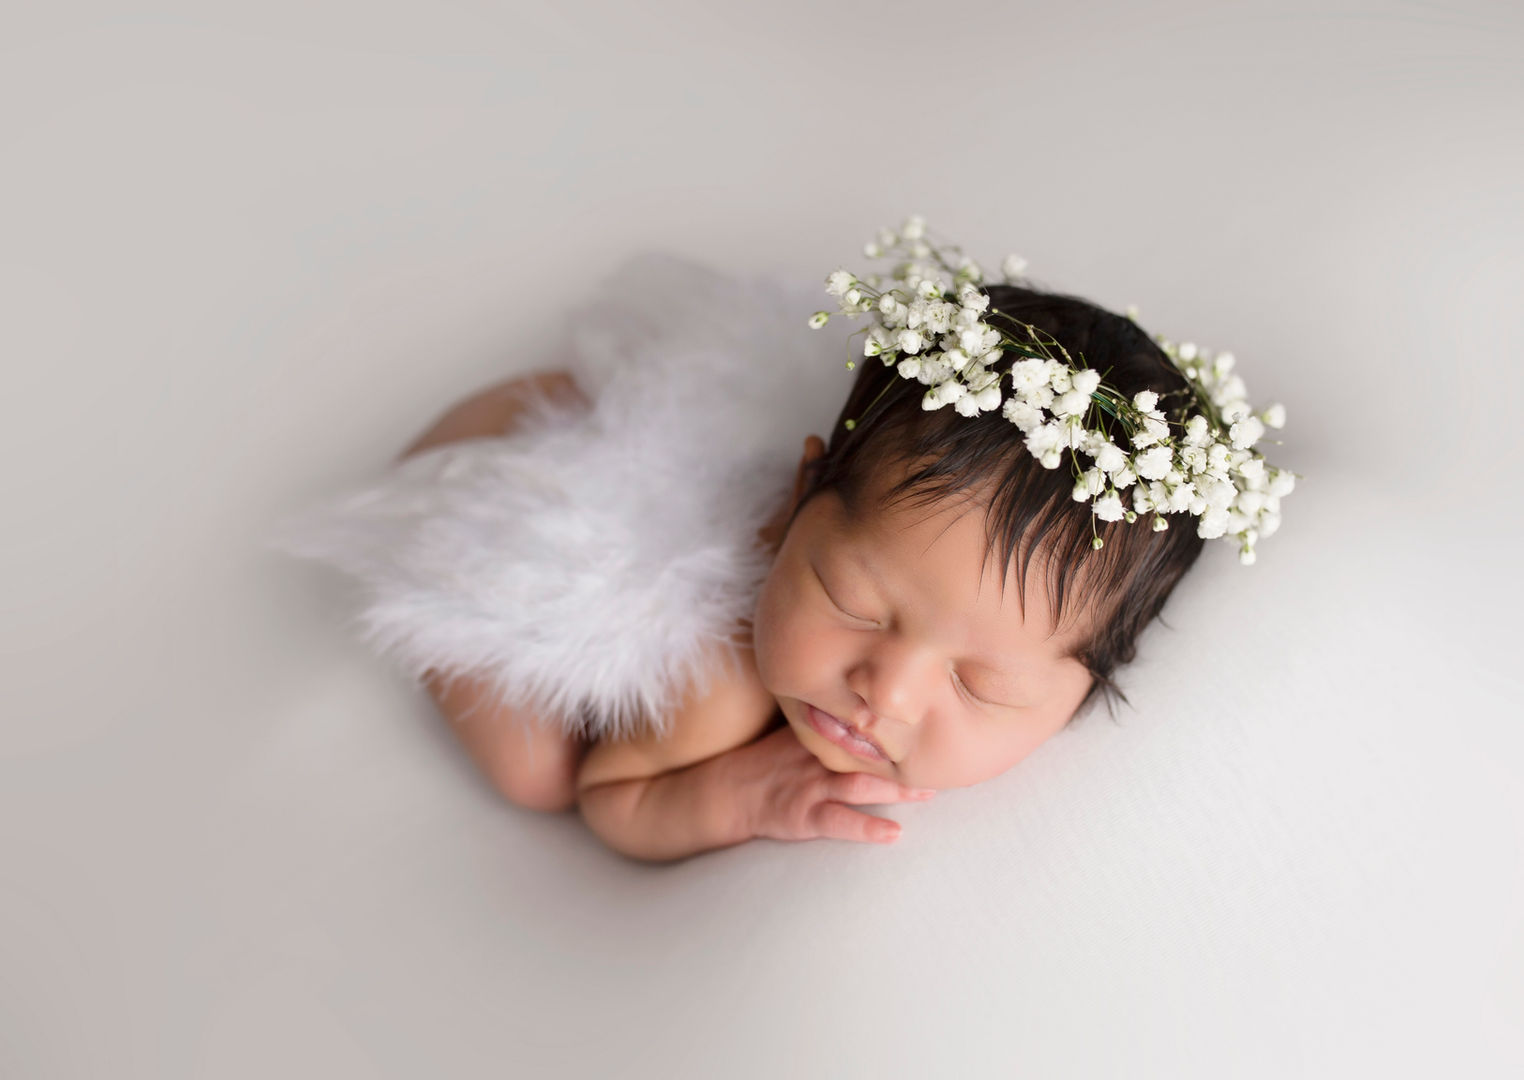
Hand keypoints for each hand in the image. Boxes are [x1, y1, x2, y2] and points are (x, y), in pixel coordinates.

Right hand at [729, 726, 935, 845]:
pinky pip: (839, 821)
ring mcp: (812, 786)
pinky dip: (867, 827)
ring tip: (929, 792)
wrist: (727, 791)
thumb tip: (874, 704)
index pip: (863, 721)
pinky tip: (894, 833)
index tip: (933, 717)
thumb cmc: (768, 760)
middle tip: (942, 755)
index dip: (897, 721)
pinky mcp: (804, 815)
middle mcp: (819, 755)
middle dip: (907, 754)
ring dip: (897, 789)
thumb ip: (833, 720)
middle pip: (868, 750)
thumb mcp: (797, 730)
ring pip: (860, 784)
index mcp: (821, 732)